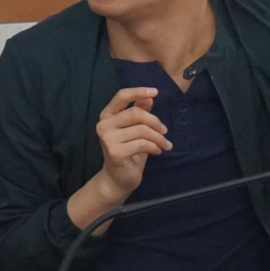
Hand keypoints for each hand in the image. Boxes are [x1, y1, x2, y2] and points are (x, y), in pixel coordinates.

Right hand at [92, 87, 171, 201]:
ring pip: (142, 130)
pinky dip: (155, 147)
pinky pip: (142, 144)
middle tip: (165, 131)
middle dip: (155, 121)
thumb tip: (149, 97)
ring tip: (165, 144)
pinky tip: (158, 151)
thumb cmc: (128, 151)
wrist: (118, 178)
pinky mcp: (115, 152)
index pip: (121, 96)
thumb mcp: (135, 129)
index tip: (155, 92)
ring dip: (159, 138)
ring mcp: (108, 139)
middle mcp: (104, 125)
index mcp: (107, 115)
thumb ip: (139, 112)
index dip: (138, 92)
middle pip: (136, 113)